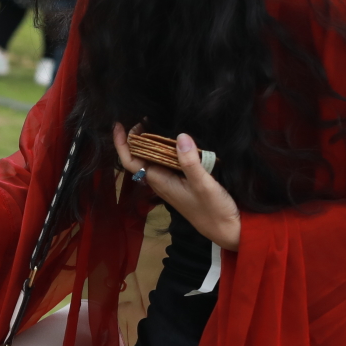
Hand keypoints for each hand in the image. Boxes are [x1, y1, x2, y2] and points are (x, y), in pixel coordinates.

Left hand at [113, 125, 240, 250]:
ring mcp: (170, 181)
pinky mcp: (180, 181)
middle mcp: (160, 181)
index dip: (123, 143)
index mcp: (159, 180)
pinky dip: (165, 148)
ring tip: (153, 121)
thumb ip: (190, 161)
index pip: (131, 160)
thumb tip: (180, 136)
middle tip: (143, 116)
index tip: (121, 124)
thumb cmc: (213, 210)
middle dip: (136, 137)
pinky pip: (166, 161)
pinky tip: (173, 138)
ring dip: (151, 141)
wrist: (224, 229)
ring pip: (153, 158)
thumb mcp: (203, 184)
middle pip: (139, 157)